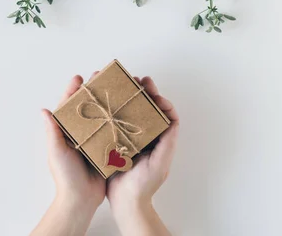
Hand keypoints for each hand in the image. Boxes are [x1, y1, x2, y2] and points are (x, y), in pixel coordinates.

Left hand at [42, 74, 105, 210]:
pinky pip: (113, 130)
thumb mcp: (57, 152)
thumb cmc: (65, 177)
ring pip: (101, 116)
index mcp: (66, 132)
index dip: (73, 90)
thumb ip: (53, 132)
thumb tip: (44, 111)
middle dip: (93, 90)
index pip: (68, 106)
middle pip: (87, 107)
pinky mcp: (106, 148)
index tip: (79, 77)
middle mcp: (80, 133)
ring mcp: (94, 140)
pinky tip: (127, 110)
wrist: (81, 200)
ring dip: (108, 102)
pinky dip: (118, 119)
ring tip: (117, 88)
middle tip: (101, 76)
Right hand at [107, 76, 178, 235]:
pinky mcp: (116, 142)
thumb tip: (172, 119)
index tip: (152, 90)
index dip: (160, 99)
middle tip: (138, 79)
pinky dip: (114, 111)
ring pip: (132, 112)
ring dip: (129, 97)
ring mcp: (131, 138)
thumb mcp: (161, 162)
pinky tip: (108, 102)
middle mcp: (146, 136)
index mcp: (159, 138)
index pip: (164, 113)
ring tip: (124, 84)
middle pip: (148, 108)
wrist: (126, 202)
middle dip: (144, 92)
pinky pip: (116, 122)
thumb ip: (167, 141)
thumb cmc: (145, 185)